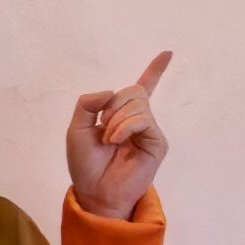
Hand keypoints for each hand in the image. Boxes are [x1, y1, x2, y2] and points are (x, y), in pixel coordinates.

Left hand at [67, 51, 172, 219]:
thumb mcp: (76, 128)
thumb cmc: (86, 164)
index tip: (168, 53)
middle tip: (104, 130)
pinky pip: (143, 119)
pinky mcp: (157, 142)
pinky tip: (117, 142)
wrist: (94, 191)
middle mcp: (140, 120)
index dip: (155, 70)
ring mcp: (150, 130)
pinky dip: (125, 127)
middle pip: (133, 90)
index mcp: (122, 114)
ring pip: (137, 103)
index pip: (142, 87)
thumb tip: (112, 92)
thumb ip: (87, 103)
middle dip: (113, 106)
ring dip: (116, 120)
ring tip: (110, 141)